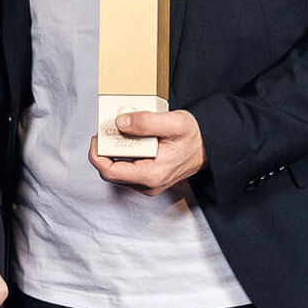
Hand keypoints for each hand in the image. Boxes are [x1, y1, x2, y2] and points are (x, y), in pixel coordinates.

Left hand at [89, 110, 205, 196]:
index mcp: (151, 175)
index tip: (97, 137)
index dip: (96, 154)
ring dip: (114, 152)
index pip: (110, 172)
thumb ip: (145, 122)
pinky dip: (123, 155)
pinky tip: (130, 140)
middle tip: (108, 130)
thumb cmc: (194, 135)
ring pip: (118, 172)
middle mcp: (149, 185)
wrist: (211, 145)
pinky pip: (127, 170)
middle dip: (105, 151)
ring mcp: (149, 184)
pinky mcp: (150, 179)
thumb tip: (120, 123)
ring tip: (120, 132)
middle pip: (111, 172)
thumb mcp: (173, 122)